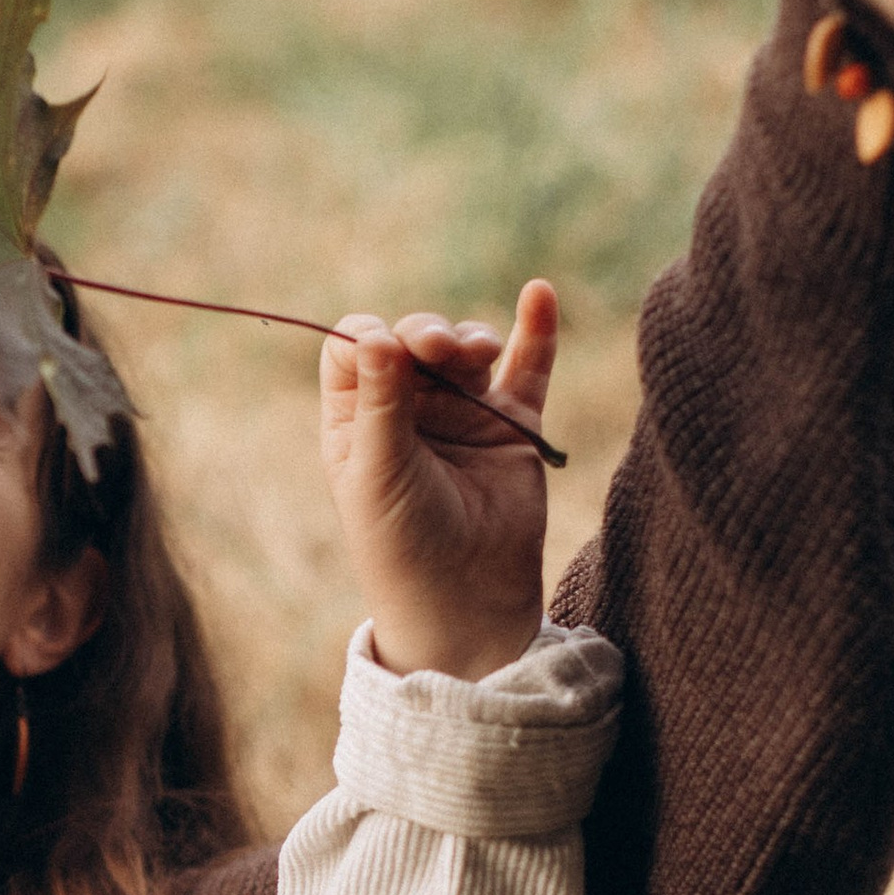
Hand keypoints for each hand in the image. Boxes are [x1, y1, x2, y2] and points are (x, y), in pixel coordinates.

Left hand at [319, 284, 555, 681]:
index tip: (389, 352)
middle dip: (426, 334)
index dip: (369, 337)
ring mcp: (462, 412)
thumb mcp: (378, 473)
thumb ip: (379, 403)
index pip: (354, 348)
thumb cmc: (403, 545)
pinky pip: (527, 367)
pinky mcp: (513, 425)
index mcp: (356, 417)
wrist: (465, 601)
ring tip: (474, 355)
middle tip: (438, 351)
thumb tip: (372, 332)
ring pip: (465, 348)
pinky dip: (535, 332)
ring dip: (469, 339)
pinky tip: (539, 294)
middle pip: (412, 339)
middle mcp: (407, 408)